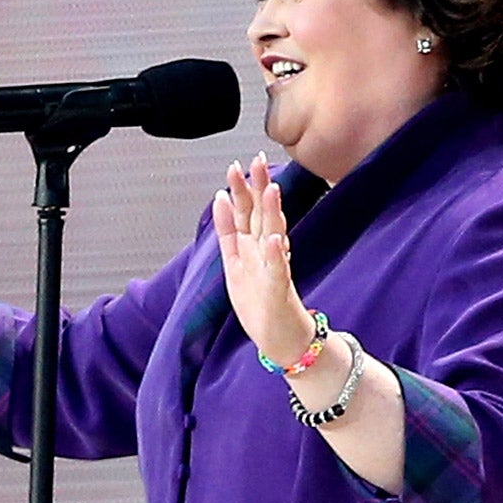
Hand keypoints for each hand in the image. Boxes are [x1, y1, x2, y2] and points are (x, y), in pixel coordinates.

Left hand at [212, 151, 317, 367]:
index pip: (245, 212)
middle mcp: (266, 254)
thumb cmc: (260, 304)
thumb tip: (219, 198)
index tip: (236, 165)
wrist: (282, 340)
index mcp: (252, 247)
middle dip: (258, 190)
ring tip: (270, 190)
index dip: (241, 190)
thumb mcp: (234, 262)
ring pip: (273, 237)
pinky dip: (277, 256)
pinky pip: (279, 271)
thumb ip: (228, 231)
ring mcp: (274, 270)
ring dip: (271, 213)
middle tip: (256, 162)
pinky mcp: (280, 291)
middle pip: (261, 216)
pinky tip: (276, 240)